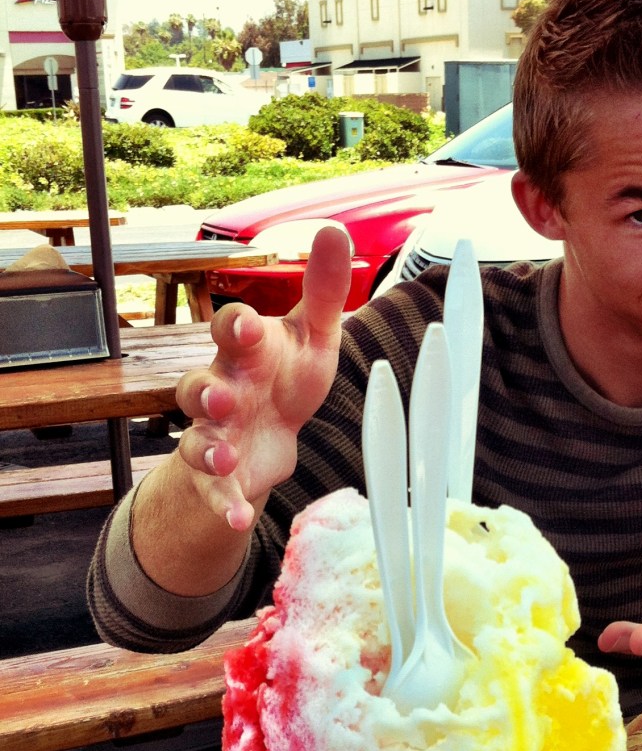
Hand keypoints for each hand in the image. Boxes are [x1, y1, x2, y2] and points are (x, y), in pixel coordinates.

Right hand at [173, 226, 351, 529]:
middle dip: (209, 390)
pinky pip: (215, 494)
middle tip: (227, 397)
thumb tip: (336, 230)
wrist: (266, 439)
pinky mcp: (219, 479)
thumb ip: (323, 292)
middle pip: (197, 385)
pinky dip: (225, 506)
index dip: (238, 327)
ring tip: (226, 457)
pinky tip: (240, 520)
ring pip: (196, 439)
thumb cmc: (285, 379)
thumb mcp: (312, 338)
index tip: (251, 326)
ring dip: (209, 448)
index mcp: (244, 353)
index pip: (230, 331)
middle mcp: (220, 391)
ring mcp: (213, 436)